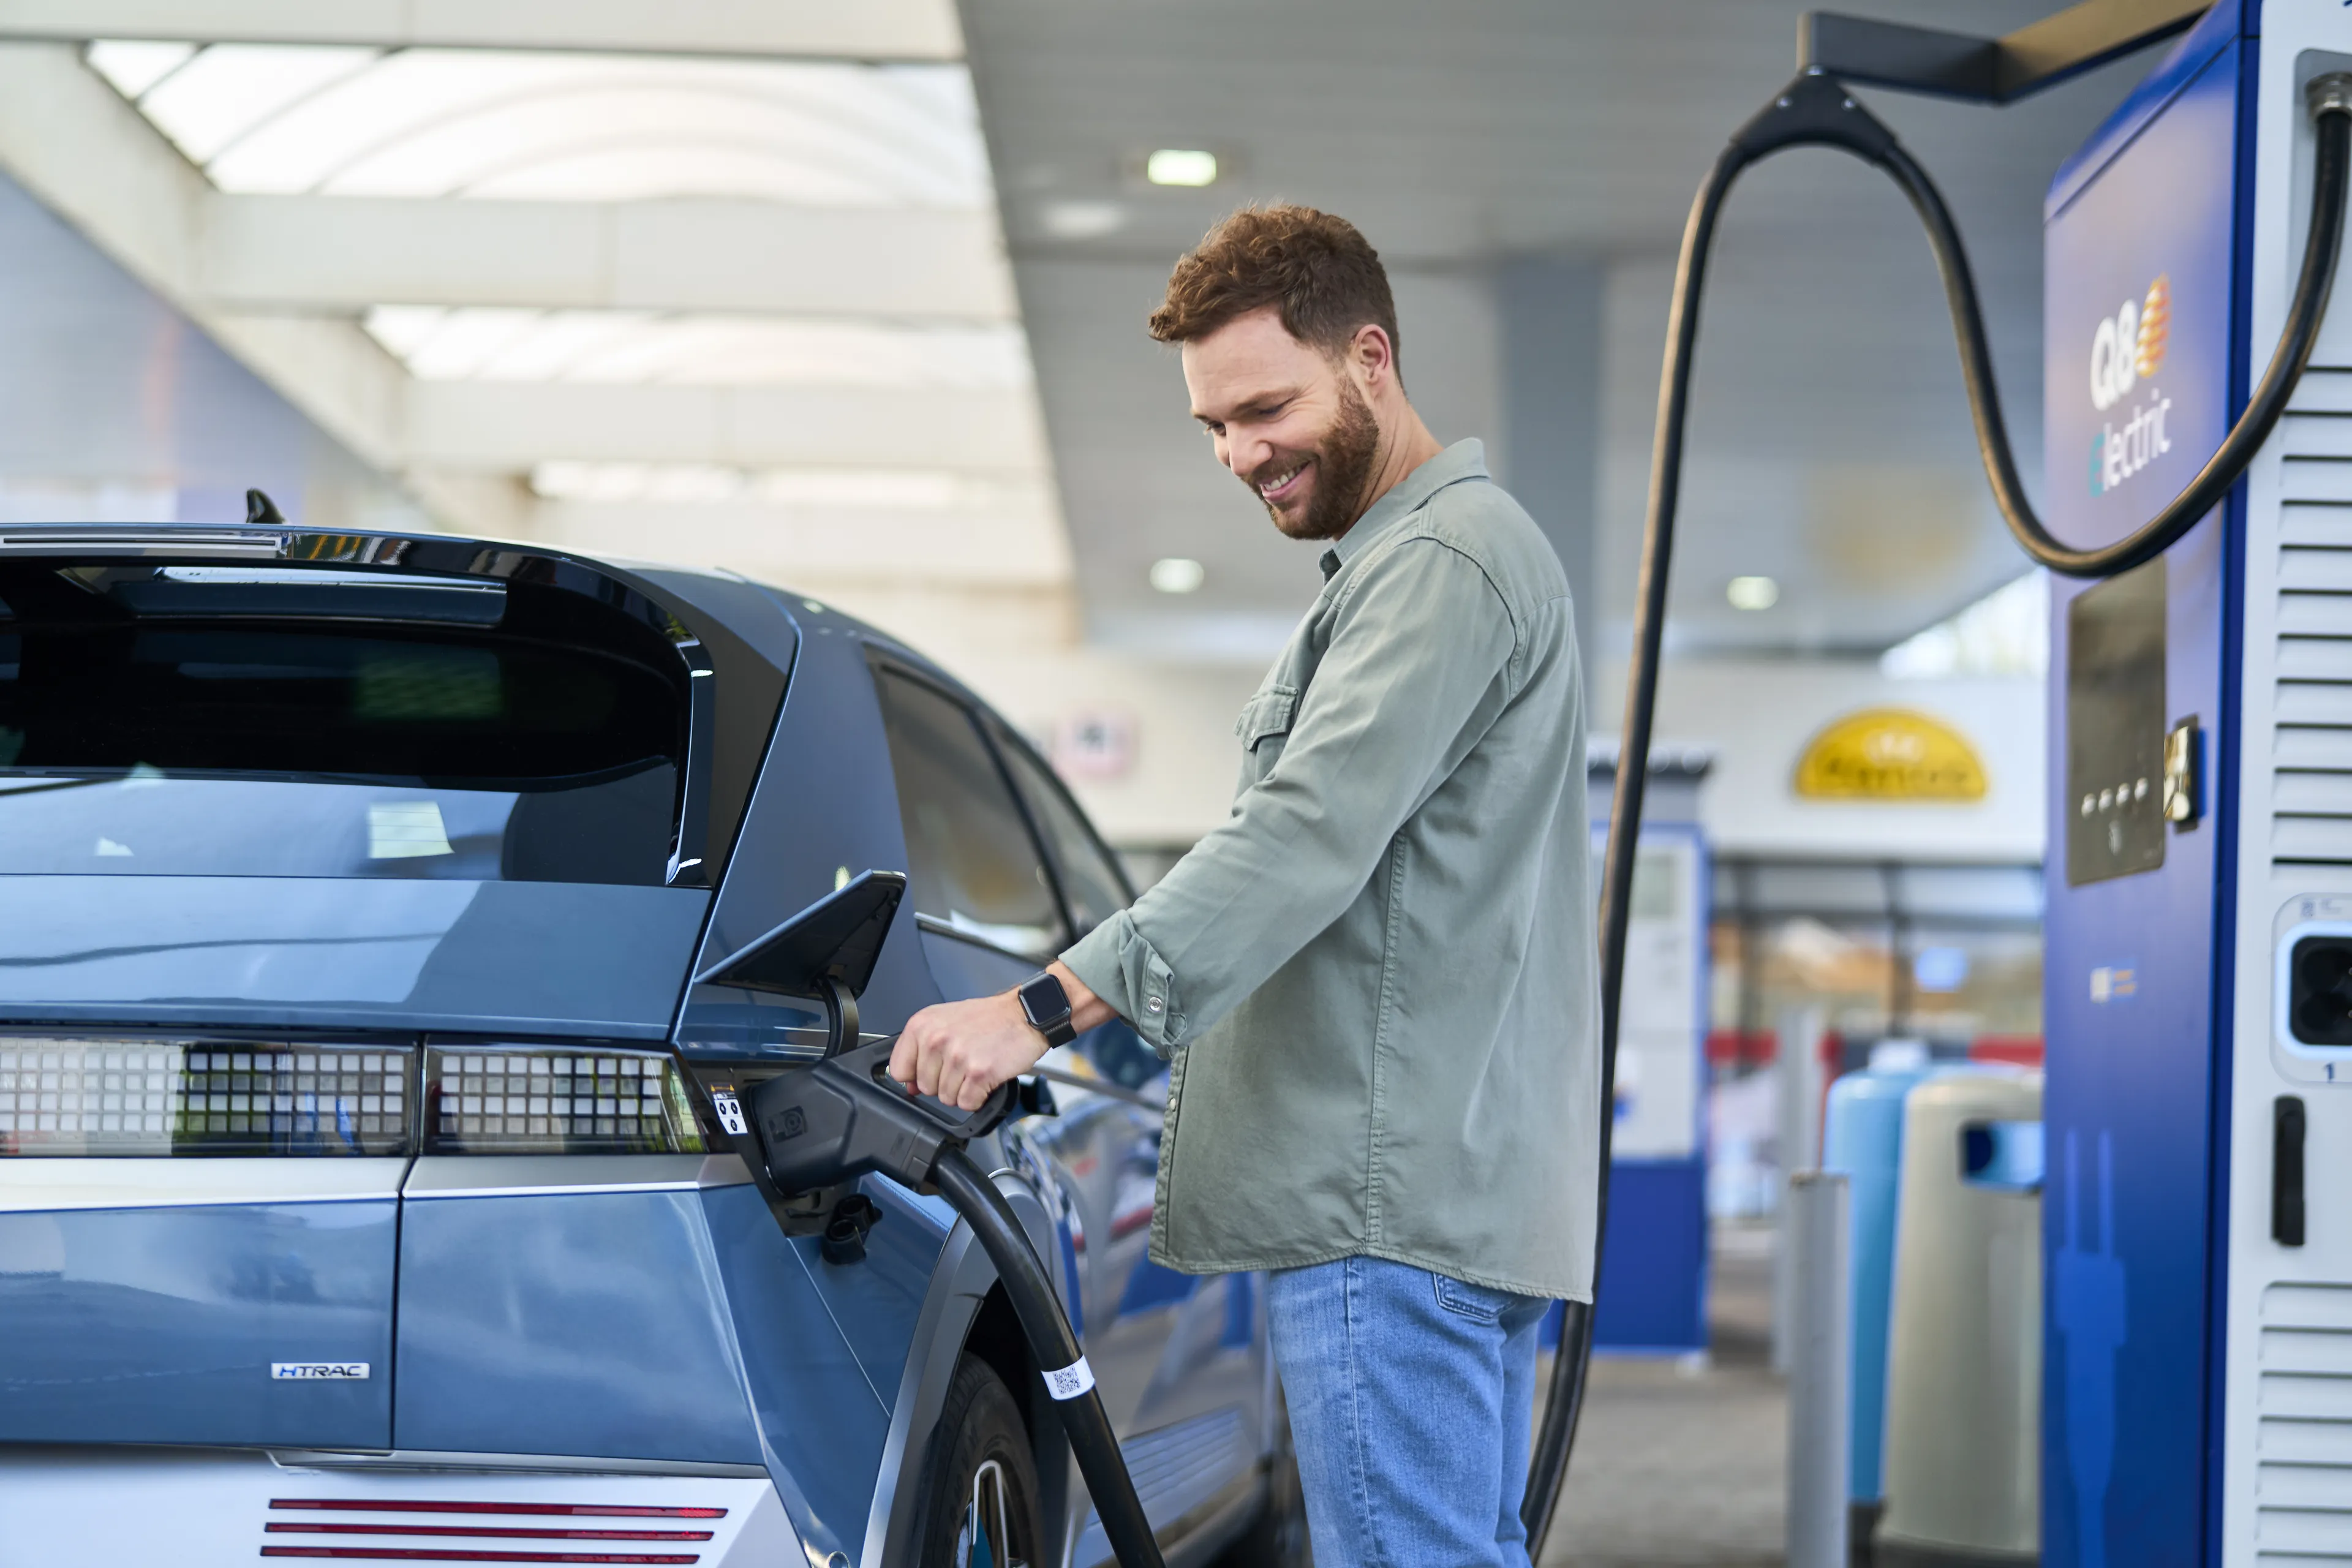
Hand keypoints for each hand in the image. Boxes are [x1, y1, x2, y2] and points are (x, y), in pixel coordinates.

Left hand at [890, 991, 1049, 1111]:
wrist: (1025, 1014)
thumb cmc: (988, 1018)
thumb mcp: (946, 1023)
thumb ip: (922, 1051)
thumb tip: (909, 1085)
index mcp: (922, 1025)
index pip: (899, 1069)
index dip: (916, 1075)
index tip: (932, 1070)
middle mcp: (936, 1039)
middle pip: (925, 1088)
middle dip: (944, 1083)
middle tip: (964, 1063)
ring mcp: (957, 1057)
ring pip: (946, 1098)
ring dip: (964, 1090)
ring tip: (977, 1067)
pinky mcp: (979, 1073)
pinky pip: (967, 1104)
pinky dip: (979, 1097)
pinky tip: (987, 1078)